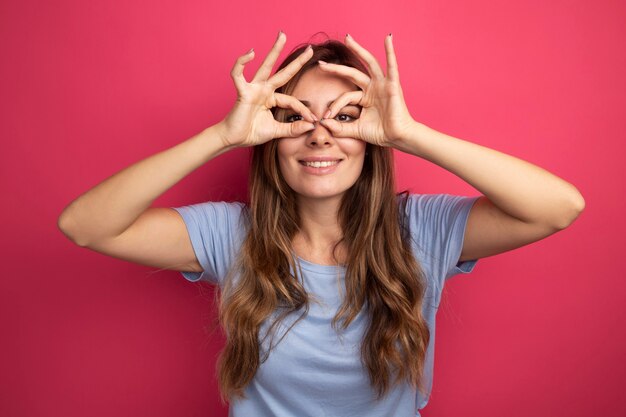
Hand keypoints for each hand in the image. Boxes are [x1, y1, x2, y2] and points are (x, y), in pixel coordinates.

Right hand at [217, 32, 317, 147]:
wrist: (233, 139)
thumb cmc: (251, 132)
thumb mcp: (277, 131)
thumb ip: (293, 129)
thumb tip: (311, 126)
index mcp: (271, 99)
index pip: (292, 100)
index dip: (303, 110)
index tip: (313, 120)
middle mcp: (264, 91)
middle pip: (283, 73)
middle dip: (297, 62)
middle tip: (310, 50)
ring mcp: (254, 89)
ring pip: (266, 66)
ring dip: (274, 50)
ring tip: (282, 35)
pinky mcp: (243, 92)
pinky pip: (239, 74)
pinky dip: (242, 63)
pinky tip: (250, 53)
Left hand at [317, 34, 415, 147]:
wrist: (397, 138)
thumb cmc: (380, 133)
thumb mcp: (355, 130)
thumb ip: (340, 127)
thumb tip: (323, 123)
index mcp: (364, 97)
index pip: (345, 96)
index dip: (335, 105)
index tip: (326, 117)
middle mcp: (373, 88)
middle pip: (352, 72)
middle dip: (337, 68)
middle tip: (322, 63)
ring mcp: (382, 85)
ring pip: (369, 63)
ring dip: (358, 50)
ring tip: (348, 38)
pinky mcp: (393, 85)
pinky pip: (392, 66)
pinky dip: (390, 52)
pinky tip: (388, 38)